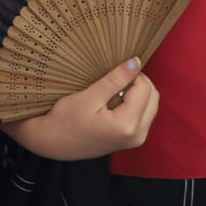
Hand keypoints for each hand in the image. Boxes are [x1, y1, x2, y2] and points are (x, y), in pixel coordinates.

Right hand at [0, 58, 160, 161]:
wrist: (53, 144)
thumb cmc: (65, 120)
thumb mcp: (89, 96)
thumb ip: (115, 80)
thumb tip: (136, 62)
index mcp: (128, 125)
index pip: (145, 88)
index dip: (132, 74)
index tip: (113, 70)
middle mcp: (138, 135)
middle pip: (153, 97)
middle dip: (138, 83)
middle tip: (114, 78)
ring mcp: (136, 140)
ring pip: (150, 105)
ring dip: (138, 93)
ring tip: (113, 90)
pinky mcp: (132, 140)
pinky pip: (143, 115)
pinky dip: (135, 103)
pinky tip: (115, 101)